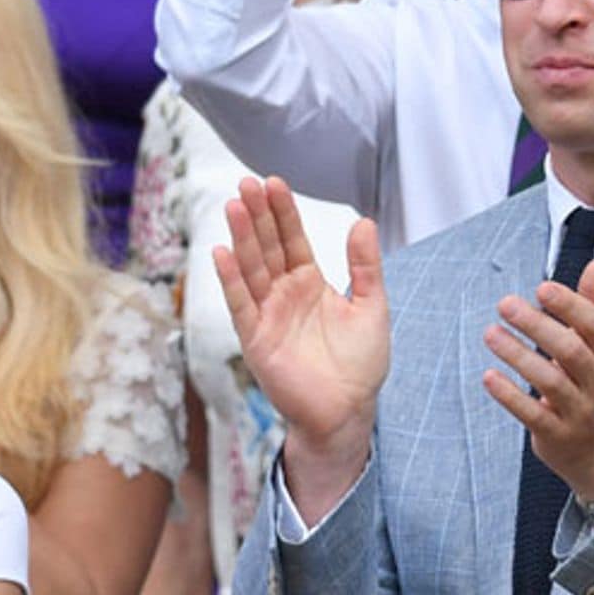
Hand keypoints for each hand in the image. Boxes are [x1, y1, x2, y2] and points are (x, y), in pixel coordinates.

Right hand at [213, 177, 387, 513]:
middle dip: (258, 216)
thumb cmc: (360, 364)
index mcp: (310, 284)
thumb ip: (365, 266)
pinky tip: (222, 253)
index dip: (283, 212)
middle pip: (267, 247)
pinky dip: (231, 280)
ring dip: (241, 238)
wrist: (348, 411)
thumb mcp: (371, 306)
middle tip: (246, 183)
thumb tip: (364, 221)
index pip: (292, 239)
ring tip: (234, 205)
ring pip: (251, 269)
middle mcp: (284, 295)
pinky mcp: (256, 340)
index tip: (274, 182)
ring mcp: (267, 316)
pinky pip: (241, 306)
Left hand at [481, 260, 593, 499]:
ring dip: (517, 356)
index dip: (570, 306)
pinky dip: (509, 395)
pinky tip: (488, 376)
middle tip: (505, 304)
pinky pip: (532, 414)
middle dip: (537, 326)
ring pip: (549, 381)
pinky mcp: (556, 434)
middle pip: (570, 350)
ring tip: (490, 334)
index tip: (542, 289)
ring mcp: (579, 410)